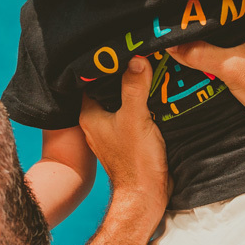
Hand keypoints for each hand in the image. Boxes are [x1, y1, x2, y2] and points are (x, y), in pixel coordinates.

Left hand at [79, 57, 169, 220]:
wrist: (147, 196)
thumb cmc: (135, 160)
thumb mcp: (135, 118)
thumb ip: (134, 87)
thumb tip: (137, 58)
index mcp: (89, 115)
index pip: (92, 80)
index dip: (105, 65)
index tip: (120, 48)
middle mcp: (97, 122)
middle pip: (108, 90)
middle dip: (123, 75)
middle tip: (138, 54)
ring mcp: (112, 132)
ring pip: (121, 102)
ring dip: (134, 90)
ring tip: (149, 69)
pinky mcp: (126, 140)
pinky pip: (132, 114)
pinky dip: (141, 105)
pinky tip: (155, 94)